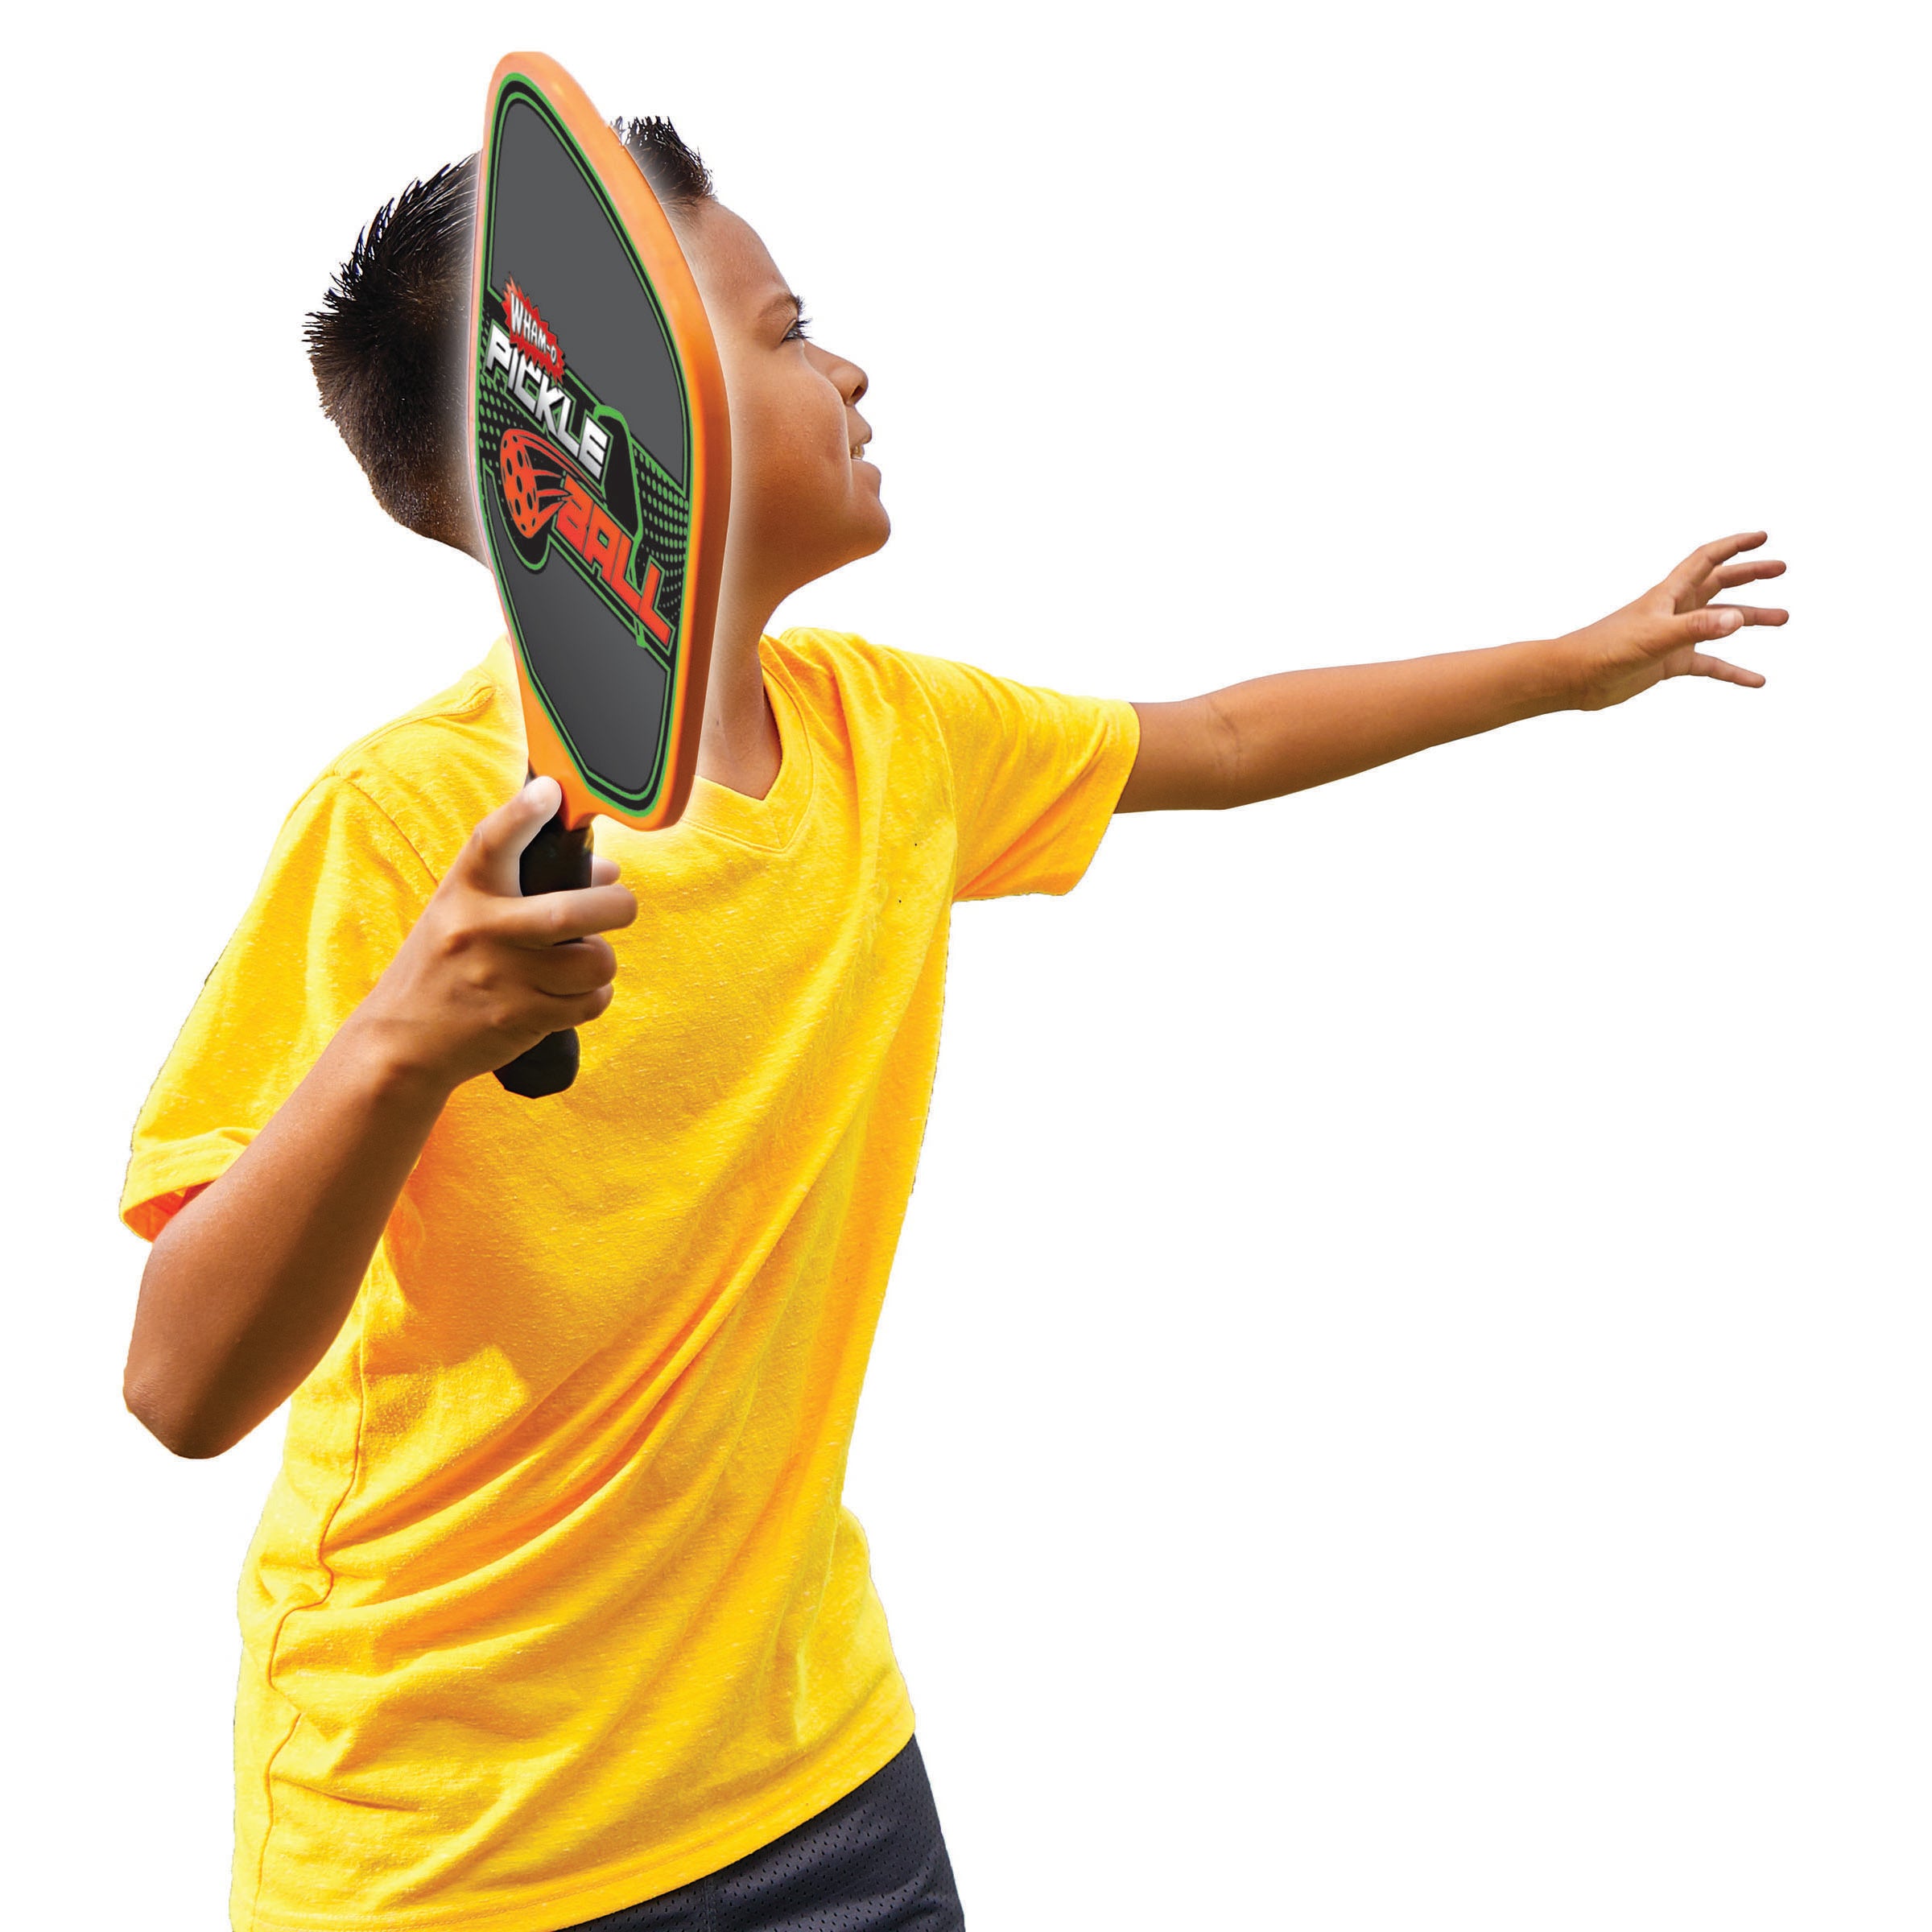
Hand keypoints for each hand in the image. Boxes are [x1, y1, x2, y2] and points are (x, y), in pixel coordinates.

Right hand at [351, 776, 636, 1091]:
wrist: (401, 1040)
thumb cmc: (446, 963)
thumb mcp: (467, 910)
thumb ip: (528, 883)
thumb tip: (609, 874)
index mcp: (464, 891)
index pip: (491, 840)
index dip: (524, 812)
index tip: (552, 792)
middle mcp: (480, 930)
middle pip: (569, 912)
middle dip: (616, 906)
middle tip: (621, 905)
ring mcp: (499, 978)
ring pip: (592, 962)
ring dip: (602, 961)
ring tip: (584, 961)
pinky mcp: (518, 1019)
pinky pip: (589, 1002)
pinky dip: (593, 996)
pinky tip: (572, 993)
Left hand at [1557, 531, 1788, 711]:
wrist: (1575, 677)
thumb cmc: (1607, 649)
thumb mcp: (1657, 636)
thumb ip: (1697, 627)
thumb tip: (1739, 619)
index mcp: (1670, 594)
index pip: (1707, 559)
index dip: (1734, 545)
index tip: (1763, 536)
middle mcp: (1674, 610)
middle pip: (1719, 584)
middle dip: (1750, 575)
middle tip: (1781, 569)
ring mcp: (1673, 636)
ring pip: (1719, 622)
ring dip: (1749, 618)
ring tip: (1782, 617)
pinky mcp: (1669, 662)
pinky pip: (1710, 664)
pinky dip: (1733, 670)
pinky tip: (1755, 680)